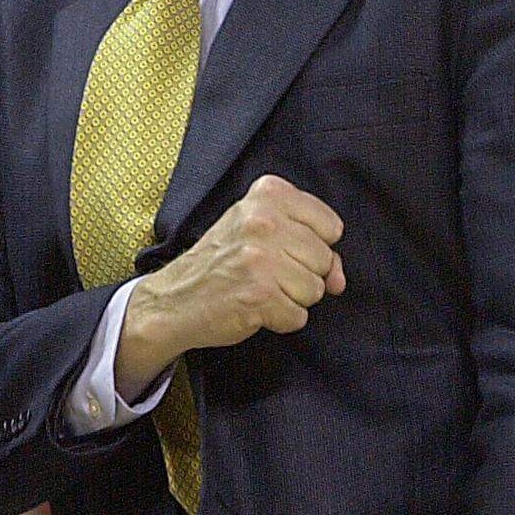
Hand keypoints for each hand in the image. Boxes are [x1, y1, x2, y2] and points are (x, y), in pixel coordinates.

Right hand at [115, 174, 343, 398]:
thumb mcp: (263, 232)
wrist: (175, 298)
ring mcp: (261, 258)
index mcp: (268, 194)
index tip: (282, 248)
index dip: (312, 245)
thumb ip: (311, 245)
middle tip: (265, 272)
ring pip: (315, 290)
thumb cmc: (222, 262)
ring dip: (290, 298)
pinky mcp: (259, 295)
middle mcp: (264, 221)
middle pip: (324, 260)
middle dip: (301, 274)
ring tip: (259, 288)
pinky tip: (254, 306)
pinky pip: (297, 316)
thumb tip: (339, 280)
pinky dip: (279, 319)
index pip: (331, 226)